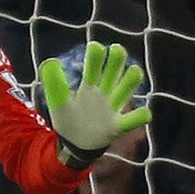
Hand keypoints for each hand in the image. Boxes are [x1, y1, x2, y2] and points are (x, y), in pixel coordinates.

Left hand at [38, 41, 150, 165]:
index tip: (96, 47)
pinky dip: (141, 116)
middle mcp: (103, 93)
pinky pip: (134, 119)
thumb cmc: (68, 120)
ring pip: (127, 89)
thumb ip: (54, 85)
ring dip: (132, 79)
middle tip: (116, 49)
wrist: (75, 146)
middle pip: (114, 72)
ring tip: (134, 71)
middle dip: (117, 59)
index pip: (94, 67)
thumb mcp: (58, 103)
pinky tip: (143, 113)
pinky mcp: (118, 125)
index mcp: (88, 87)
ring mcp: (112, 108)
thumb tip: (50, 61)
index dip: (96, 56)